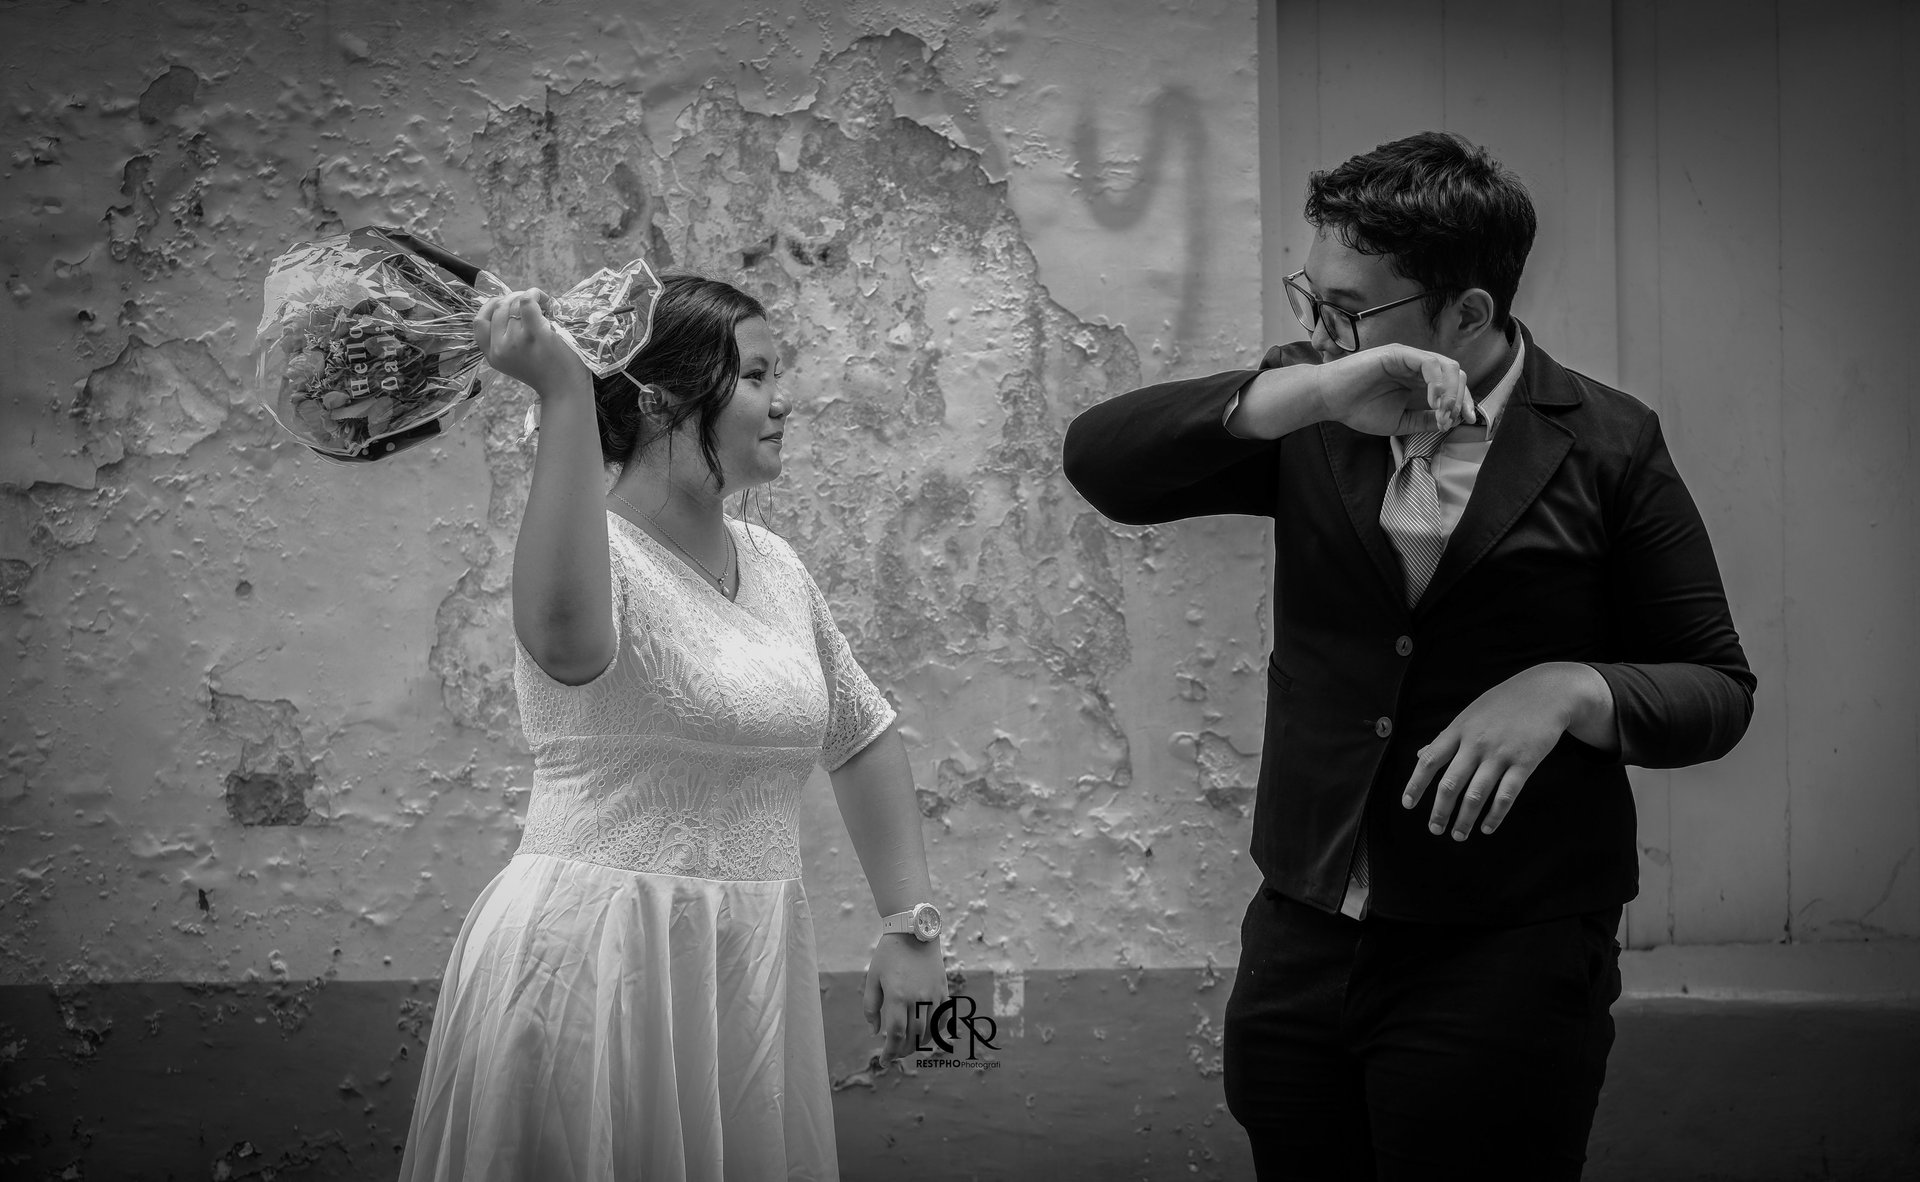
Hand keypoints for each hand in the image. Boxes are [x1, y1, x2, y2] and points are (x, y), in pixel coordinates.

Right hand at [471, 288, 589, 396]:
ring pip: (514, 304)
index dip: (490, 306)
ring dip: (528, 296)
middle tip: (531, 301)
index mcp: (493, 355)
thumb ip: (506, 340)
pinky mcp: (534, 334)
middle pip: (498, 309)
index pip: (479, 322)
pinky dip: (535, 294)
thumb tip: (507, 305)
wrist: (565, 391)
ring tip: (543, 303)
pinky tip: (545, 300)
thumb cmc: (548, 373)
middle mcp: (500, 349)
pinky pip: (526, 302)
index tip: (504, 302)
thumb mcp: (516, 361)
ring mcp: (516, 341)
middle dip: (513, 298)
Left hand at [862, 934, 946, 1067]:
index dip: (890, 1052)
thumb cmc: (888, 955)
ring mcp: (933, 994)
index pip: (896, 1035)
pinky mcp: (943, 990)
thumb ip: (871, 1007)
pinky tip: (926, 1034)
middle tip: (895, 1055)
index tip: (884, 1061)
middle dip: (903, 1051)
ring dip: (919, 1044)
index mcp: (897, 996)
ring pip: (929, 1030)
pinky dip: (936, 1030)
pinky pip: (943, 1017)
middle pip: (914, 1037)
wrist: (913, 931)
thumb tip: (876, 1032)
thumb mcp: (872, 979)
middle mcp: (918, 998)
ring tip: (908, 1047)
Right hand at [1317, 343, 1477, 435]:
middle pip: (1457, 373)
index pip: (1453, 385)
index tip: (1465, 421)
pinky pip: (1429, 363)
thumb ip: (1424, 420)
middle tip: (1450, 419)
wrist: (1329, 401)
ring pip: (1448, 366)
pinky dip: (1437, 382)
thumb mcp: (1400, 421)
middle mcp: (1417, 365)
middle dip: (1462, 398)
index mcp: (1418, 379)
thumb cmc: (1358, 409)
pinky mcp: (1398, 353)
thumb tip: (1450, 422)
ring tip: (1442, 411)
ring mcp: (1409, 357)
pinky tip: (1432, 400)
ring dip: (1451, 391)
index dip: (1464, 402)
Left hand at [1402, 663, 1611, 839]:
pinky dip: (1494, 815)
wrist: (1547, 691)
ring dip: (1464, 819)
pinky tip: (1487, 828)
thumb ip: (1446, 738)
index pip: (1429, 760)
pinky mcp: (1524, 763)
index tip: (1407, 804)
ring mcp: (1500, 754)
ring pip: (1476, 794)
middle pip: (1450, 783)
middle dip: (1440, 811)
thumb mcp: (1469, 714)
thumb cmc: (1504, 703)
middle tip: (1434, 829)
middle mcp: (1476, 743)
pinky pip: (1506, 795)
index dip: (1415, 784)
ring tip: (1458, 835)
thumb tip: (1420, 755)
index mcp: (1458, 730)